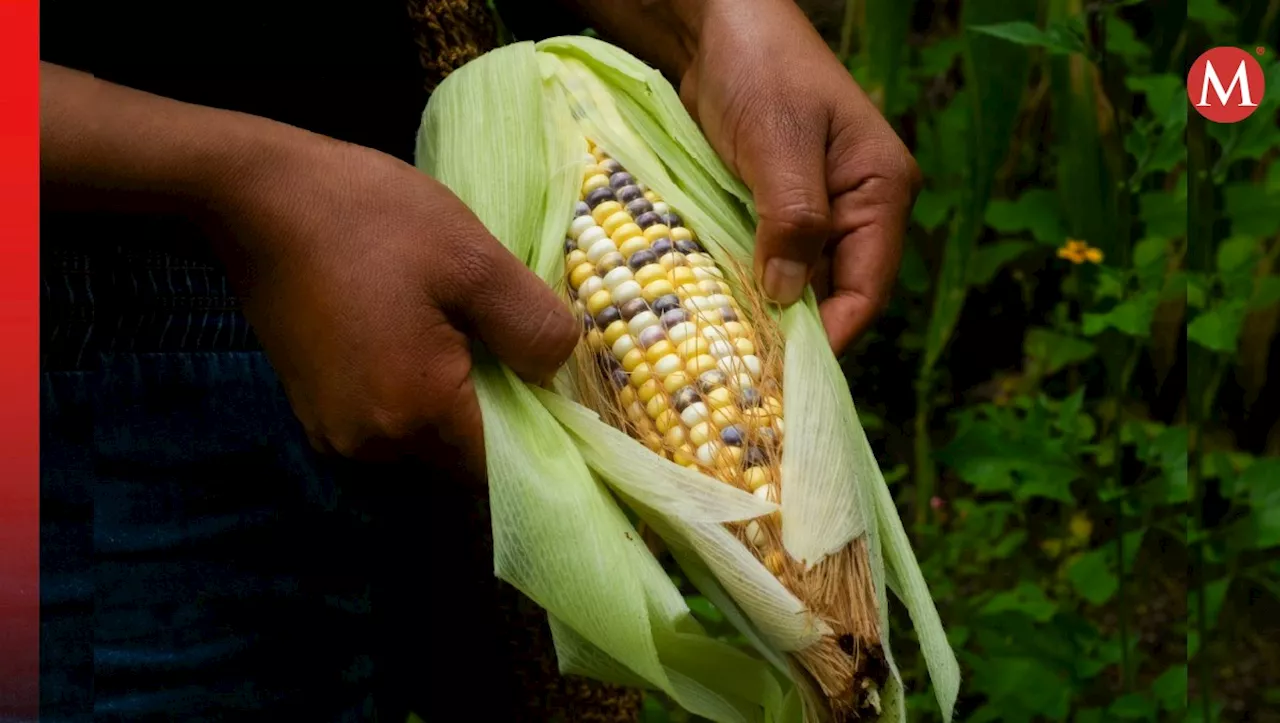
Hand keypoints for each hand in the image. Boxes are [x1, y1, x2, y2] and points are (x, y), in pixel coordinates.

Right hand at [209, 133, 578, 473]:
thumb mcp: (473, 258)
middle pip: (462, 454)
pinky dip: (413, 390)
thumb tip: (556, 372)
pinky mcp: (314, 409)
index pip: (503, 462)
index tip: (546, 380)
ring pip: (425, 438)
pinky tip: (414, 332)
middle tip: (501, 337)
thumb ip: (531, 326)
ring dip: (452, 398)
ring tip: (454, 327)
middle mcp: (371, 444)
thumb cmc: (370, 218)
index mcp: (415, 412)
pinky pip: (388, 419)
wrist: (258, 195)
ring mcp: (334, 431)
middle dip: (494, 408)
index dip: (538, 428)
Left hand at [676, 0, 920, 353]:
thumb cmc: (762, 70)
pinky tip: (712, 312)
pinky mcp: (775, 210)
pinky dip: (744, 287)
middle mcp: (857, 209)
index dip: (832, 335)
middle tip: (745, 375)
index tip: (786, 373)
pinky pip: (767, 263)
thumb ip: (793, 219)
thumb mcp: (778, 142)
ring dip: (764, 314)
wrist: (721, 27)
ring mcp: (816, 212)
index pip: (867, 287)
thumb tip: (787, 298)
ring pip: (798, 285)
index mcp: (882, 191)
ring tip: (725, 355)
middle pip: (834, 295)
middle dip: (794, 333)